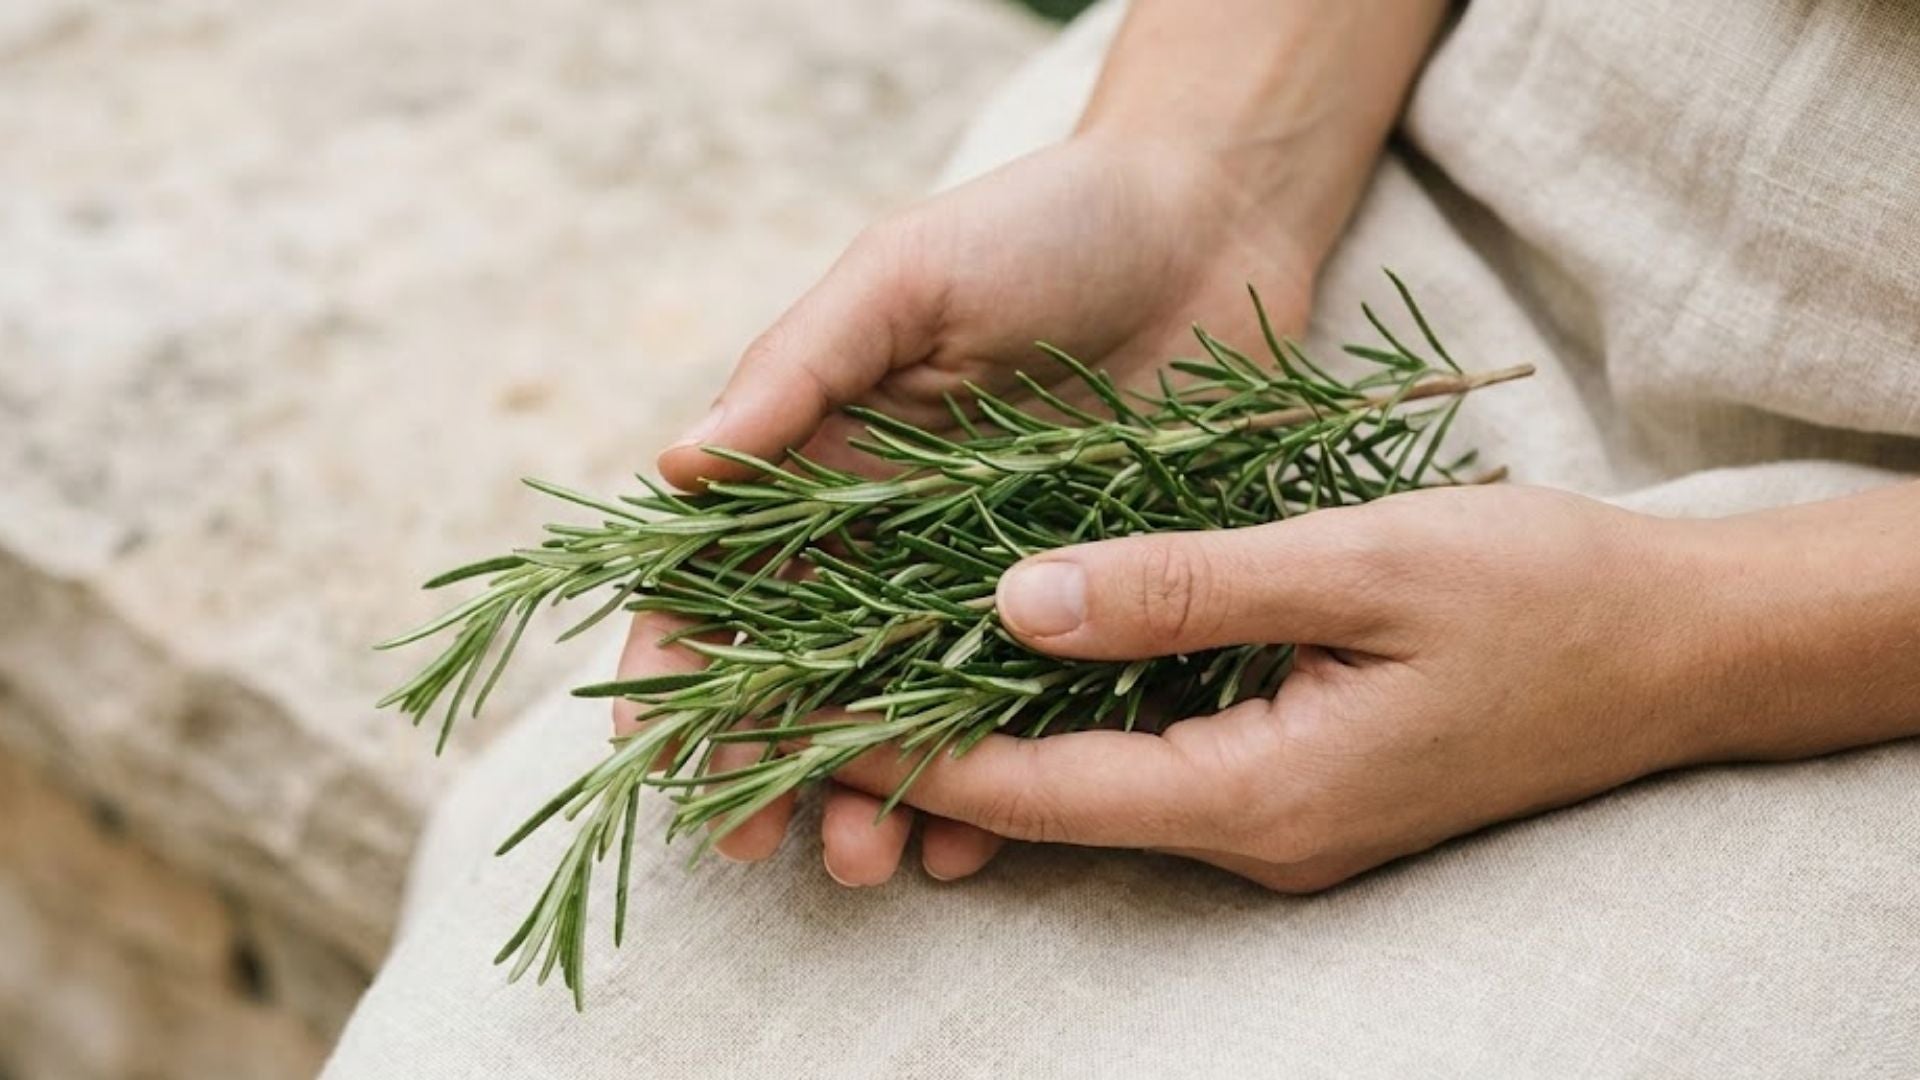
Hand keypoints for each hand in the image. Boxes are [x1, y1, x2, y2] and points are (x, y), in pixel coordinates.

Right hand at [624, 134, 1320, 881]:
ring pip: (905, 715)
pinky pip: (1027, 713)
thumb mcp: (904, 278)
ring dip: (869, 793)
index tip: (651, 753)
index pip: (718, 581)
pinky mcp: (1086, 608)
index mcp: (820, 463)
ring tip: (865, 859)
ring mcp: (986, 583)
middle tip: (759, 844)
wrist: (1210, 221)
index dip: (674, 667)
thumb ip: (796, 370)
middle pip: (800, 674)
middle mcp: (888, 539)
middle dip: (767, 763)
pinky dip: (992, 782)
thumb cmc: (1040, 226)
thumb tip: (674, 470)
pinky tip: (972, 842)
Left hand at [826, 484, 1730, 891]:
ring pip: (1094, 773)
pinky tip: (1014, 640)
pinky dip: (1077, 704)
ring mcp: (1274, 813)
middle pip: (1050, 797)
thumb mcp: (1358, 567)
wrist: (1677, 649)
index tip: (796, 708)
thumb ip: (1186, 585)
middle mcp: (1251, 831)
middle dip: (926, 742)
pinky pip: (1154, 748)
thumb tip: (1015, 599)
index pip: (1038, 788)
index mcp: (1259, 797)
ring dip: (991, 720)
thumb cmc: (1539, 596)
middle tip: (801, 681)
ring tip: (867, 652)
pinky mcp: (1293, 776)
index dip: (910, 747)